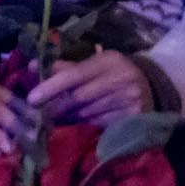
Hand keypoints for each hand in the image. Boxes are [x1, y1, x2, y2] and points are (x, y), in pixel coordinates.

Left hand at [25, 49, 153, 128]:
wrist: (152, 87)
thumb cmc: (115, 71)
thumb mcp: (96, 62)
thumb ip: (67, 66)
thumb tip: (34, 66)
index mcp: (109, 62)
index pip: (75, 75)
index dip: (51, 86)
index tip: (32, 97)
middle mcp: (121, 81)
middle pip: (80, 97)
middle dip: (55, 106)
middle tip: (36, 112)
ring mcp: (130, 102)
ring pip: (88, 113)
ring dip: (66, 116)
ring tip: (49, 117)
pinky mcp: (133, 119)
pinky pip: (99, 123)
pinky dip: (82, 123)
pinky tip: (71, 122)